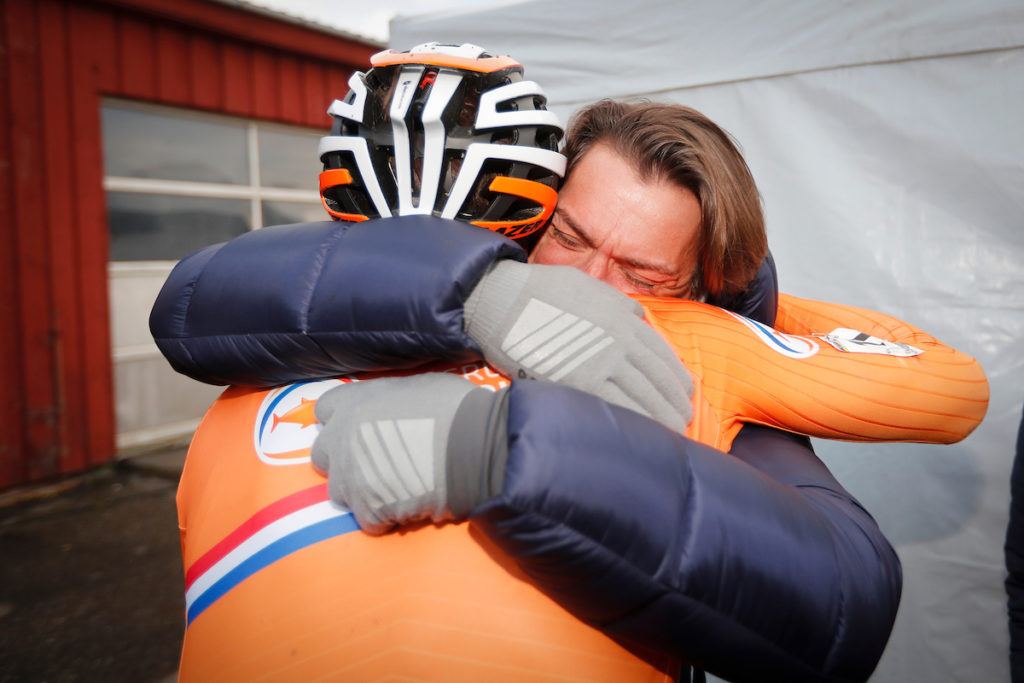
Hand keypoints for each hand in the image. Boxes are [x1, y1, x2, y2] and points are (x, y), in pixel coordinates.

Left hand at [311, 373, 502, 533]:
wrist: (475, 444)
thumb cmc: (456, 408)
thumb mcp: (418, 384)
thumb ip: (390, 398)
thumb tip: (395, 407)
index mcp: (355, 401)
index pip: (325, 410)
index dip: (343, 422)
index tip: (363, 430)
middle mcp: (343, 436)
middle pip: (323, 455)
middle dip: (345, 461)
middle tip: (377, 464)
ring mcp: (351, 474)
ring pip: (340, 493)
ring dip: (363, 493)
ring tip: (396, 489)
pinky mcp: (367, 507)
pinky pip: (367, 521)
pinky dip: (386, 519)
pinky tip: (411, 506)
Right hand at [464, 260, 693, 431]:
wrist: (504, 299)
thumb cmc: (540, 290)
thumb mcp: (588, 284)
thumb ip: (617, 302)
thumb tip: (638, 314)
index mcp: (623, 317)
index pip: (661, 354)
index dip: (676, 376)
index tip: (685, 391)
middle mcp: (619, 341)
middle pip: (657, 379)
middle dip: (675, 402)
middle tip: (684, 418)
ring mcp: (600, 362)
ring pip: (642, 396)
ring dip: (661, 417)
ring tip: (671, 431)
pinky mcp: (578, 381)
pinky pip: (614, 406)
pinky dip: (632, 421)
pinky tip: (640, 433)